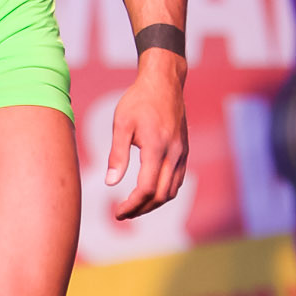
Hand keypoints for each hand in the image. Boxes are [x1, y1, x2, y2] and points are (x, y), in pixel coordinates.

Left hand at [105, 55, 189, 219]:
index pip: (146, 188)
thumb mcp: (122, 123)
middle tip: (122, 213)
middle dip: (141, 209)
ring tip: (134, 207)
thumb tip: (111, 183)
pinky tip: (149, 192)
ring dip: (153, 204)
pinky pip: (177, 180)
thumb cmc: (139, 100)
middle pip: (161, 195)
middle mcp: (174, 153)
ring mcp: (182, 153)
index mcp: (156, 147)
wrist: (164, 82)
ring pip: (172, 191)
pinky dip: (164, 192)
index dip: (131, 205)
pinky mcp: (184, 151)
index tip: (117, 212)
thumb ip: (117, 154)